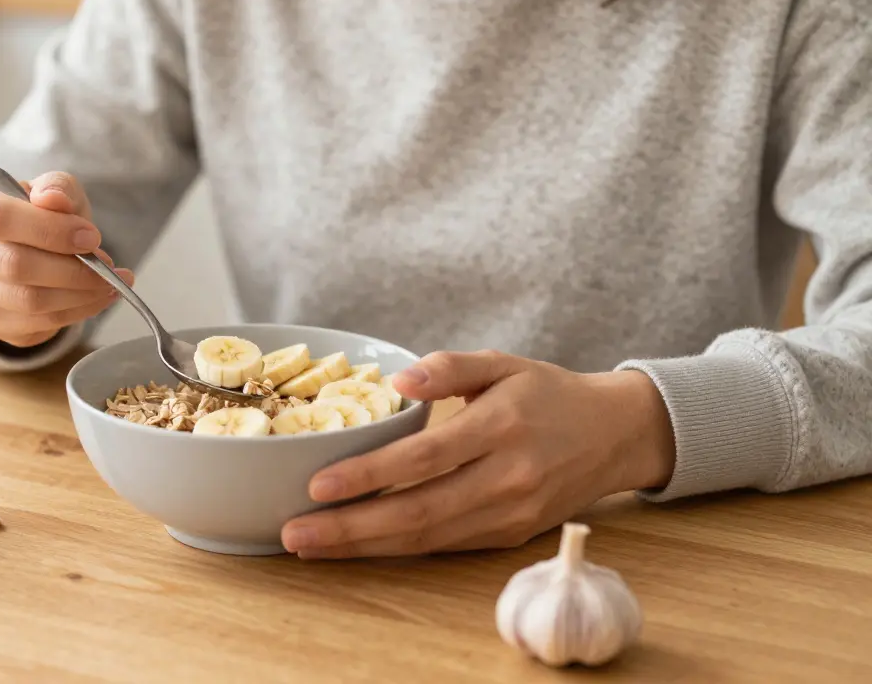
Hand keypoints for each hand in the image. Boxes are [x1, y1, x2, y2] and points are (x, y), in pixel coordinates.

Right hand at [0, 172, 133, 347]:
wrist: (22, 247)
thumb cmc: (38, 214)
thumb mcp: (52, 191)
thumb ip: (57, 188)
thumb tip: (52, 199)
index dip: (50, 230)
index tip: (92, 237)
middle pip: (13, 264)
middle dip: (71, 269)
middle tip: (108, 267)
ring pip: (26, 300)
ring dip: (78, 295)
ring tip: (109, 284)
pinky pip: (35, 324)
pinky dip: (75, 313)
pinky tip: (96, 299)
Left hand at [280, 350, 675, 558]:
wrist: (615, 436)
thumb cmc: (548, 393)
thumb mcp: (504, 363)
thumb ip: (450, 368)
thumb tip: (397, 382)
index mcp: (501, 427)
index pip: (424, 457)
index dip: (369, 475)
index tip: (318, 485)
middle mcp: (507, 477)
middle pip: (418, 511)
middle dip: (351, 527)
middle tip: (296, 532)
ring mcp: (510, 514)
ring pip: (427, 538)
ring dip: (364, 547)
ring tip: (311, 545)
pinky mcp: (508, 536)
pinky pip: (444, 546)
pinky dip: (396, 549)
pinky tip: (356, 545)